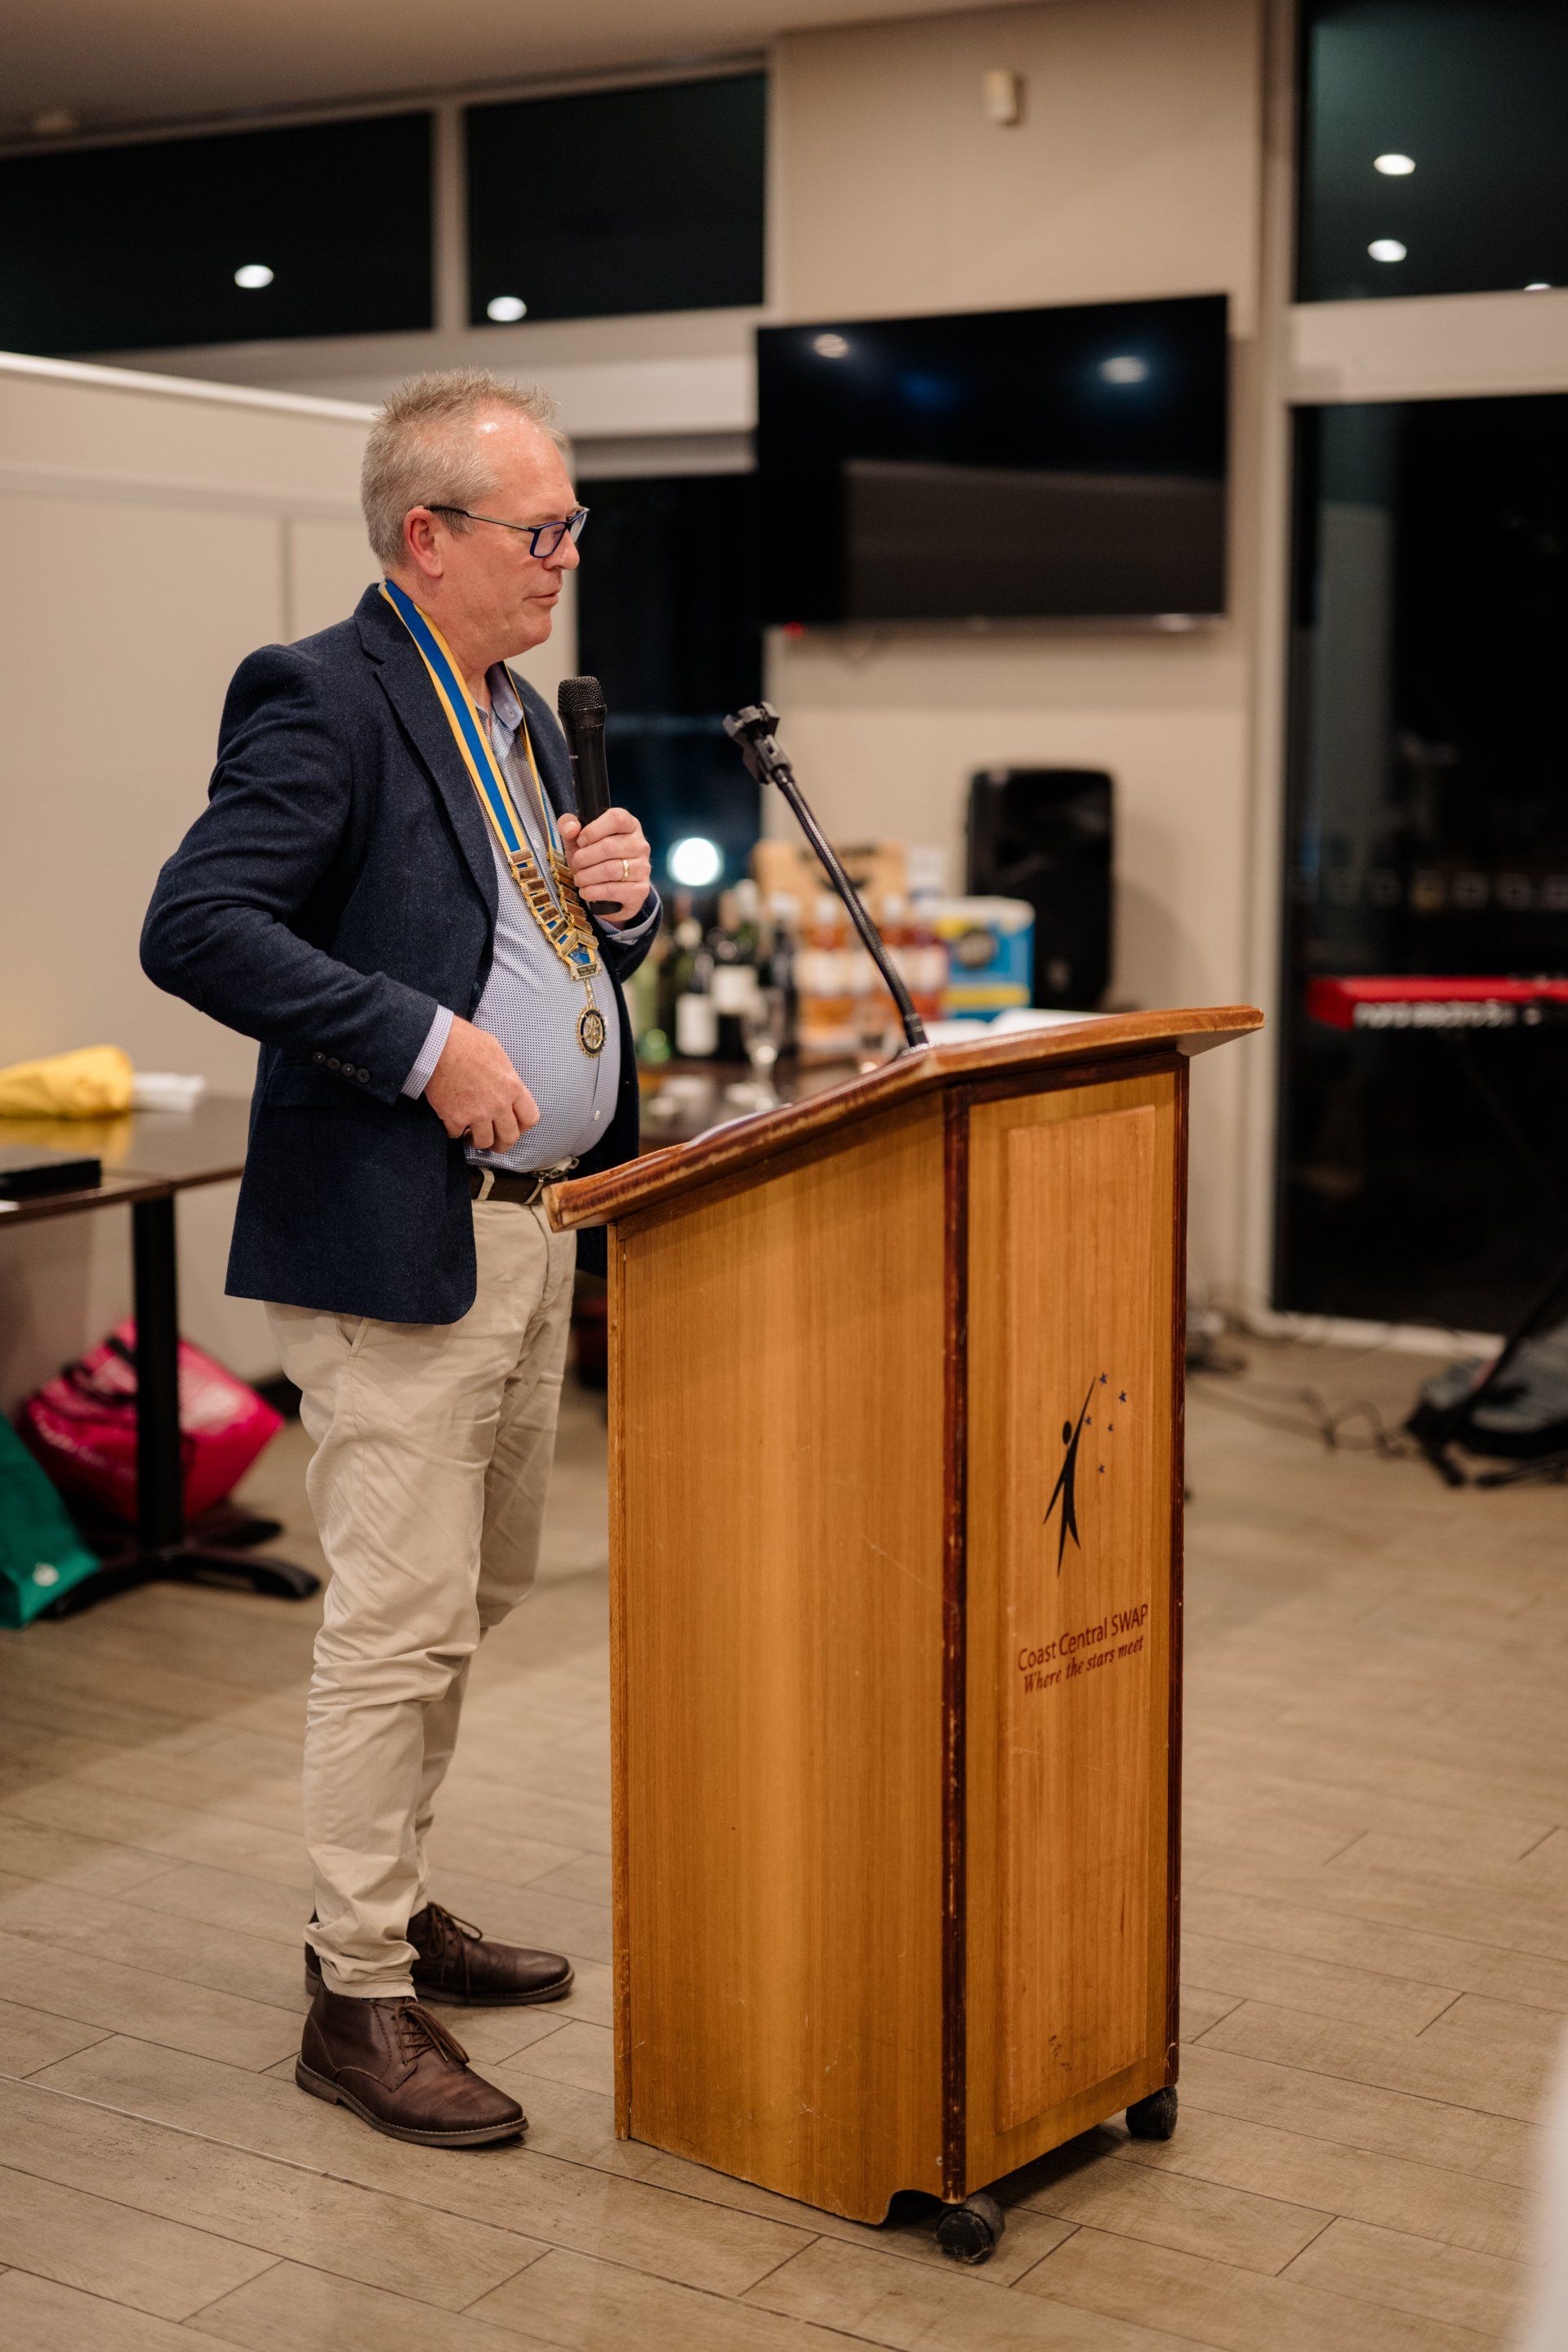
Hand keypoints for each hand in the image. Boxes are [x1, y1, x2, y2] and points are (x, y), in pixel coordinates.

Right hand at [425, 1017, 539, 1152]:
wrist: (438, 1044)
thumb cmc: (466, 1042)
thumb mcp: (497, 1053)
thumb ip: (505, 1074)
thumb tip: (504, 1082)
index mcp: (512, 1087)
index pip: (530, 1118)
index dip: (522, 1126)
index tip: (514, 1127)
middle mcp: (498, 1104)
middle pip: (509, 1137)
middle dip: (501, 1143)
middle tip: (493, 1141)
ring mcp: (477, 1113)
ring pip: (483, 1142)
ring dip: (476, 1140)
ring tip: (469, 1134)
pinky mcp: (454, 1118)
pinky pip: (456, 1135)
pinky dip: (453, 1131)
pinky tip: (451, 1123)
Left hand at [560, 807, 650, 924]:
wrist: (607, 891)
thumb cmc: (593, 858)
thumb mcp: (577, 838)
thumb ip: (569, 824)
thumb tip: (571, 828)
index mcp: (629, 825)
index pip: (617, 818)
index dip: (593, 830)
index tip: (581, 841)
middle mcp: (641, 845)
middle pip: (609, 846)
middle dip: (584, 857)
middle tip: (576, 864)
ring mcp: (643, 868)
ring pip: (610, 870)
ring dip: (586, 876)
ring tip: (579, 879)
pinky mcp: (641, 890)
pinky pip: (613, 890)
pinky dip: (593, 892)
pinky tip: (586, 891)